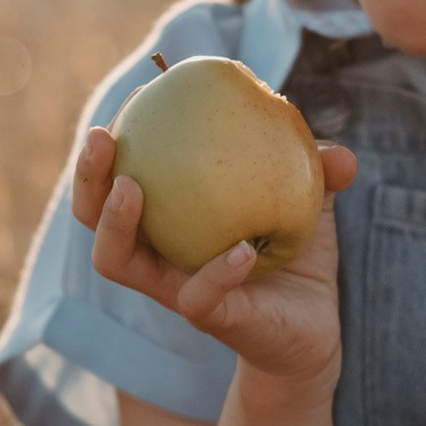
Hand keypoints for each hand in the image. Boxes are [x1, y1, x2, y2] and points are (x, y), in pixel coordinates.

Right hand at [72, 126, 356, 395]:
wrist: (313, 332)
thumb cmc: (296, 257)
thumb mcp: (308, 203)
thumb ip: (318, 170)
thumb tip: (339, 155)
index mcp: (169, 219)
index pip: (121, 174)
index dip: (117, 138)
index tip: (139, 93)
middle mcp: (158, 254)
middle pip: (93, 216)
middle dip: (87, 176)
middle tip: (100, 137)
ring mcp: (176, 288)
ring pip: (117, 262)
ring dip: (115, 223)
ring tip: (130, 188)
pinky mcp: (210, 320)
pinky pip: (200, 297)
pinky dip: (217, 271)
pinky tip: (243, 250)